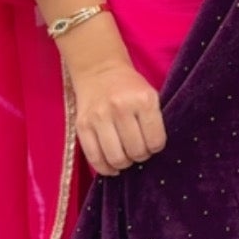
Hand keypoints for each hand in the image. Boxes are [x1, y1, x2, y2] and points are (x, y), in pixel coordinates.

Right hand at [69, 55, 166, 177]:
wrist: (99, 70)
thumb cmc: (129, 86)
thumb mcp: (149, 96)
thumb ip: (153, 121)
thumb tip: (152, 152)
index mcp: (143, 100)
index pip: (155, 141)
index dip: (155, 148)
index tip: (152, 144)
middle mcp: (120, 108)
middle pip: (135, 151)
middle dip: (140, 156)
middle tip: (139, 151)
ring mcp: (99, 117)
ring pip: (116, 158)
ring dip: (124, 163)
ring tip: (126, 157)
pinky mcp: (82, 126)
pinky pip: (94, 158)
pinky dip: (105, 168)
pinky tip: (112, 166)